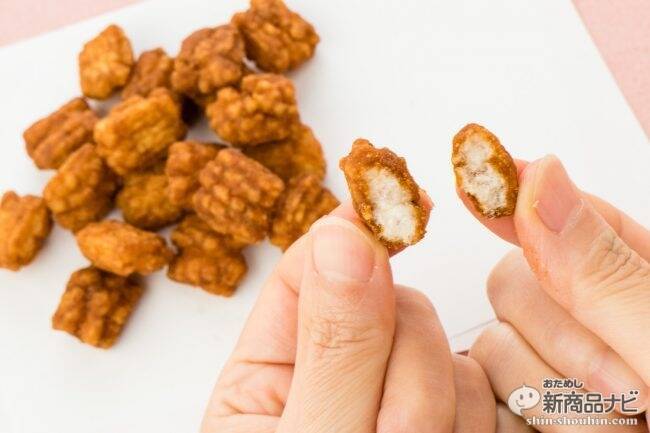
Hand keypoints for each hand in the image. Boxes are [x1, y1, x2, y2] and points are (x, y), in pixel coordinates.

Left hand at [201, 203, 495, 432]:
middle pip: (394, 307)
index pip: (311, 268)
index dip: (356, 230)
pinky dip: (473, 420)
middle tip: (390, 432)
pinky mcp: (443, 419)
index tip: (402, 199)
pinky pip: (480, 386)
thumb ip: (335, 348)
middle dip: (406, 369)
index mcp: (268, 373)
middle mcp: (334, 376)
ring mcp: (392, 397)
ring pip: (444, 348)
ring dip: (439, 405)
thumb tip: (346, 236)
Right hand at [462, 155, 649, 431]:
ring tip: (622, 428)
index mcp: (639, 269)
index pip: (555, 212)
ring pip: (491, 346)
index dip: (515, 204)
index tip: (473, 188)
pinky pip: (484, 397)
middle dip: (558, 339)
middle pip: (510, 283)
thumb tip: (536, 176)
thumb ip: (609, 270)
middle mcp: (590, 311)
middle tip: (630, 388)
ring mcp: (558, 365)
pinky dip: (520, 419)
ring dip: (548, 397)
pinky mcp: (530, 412)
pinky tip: (564, 431)